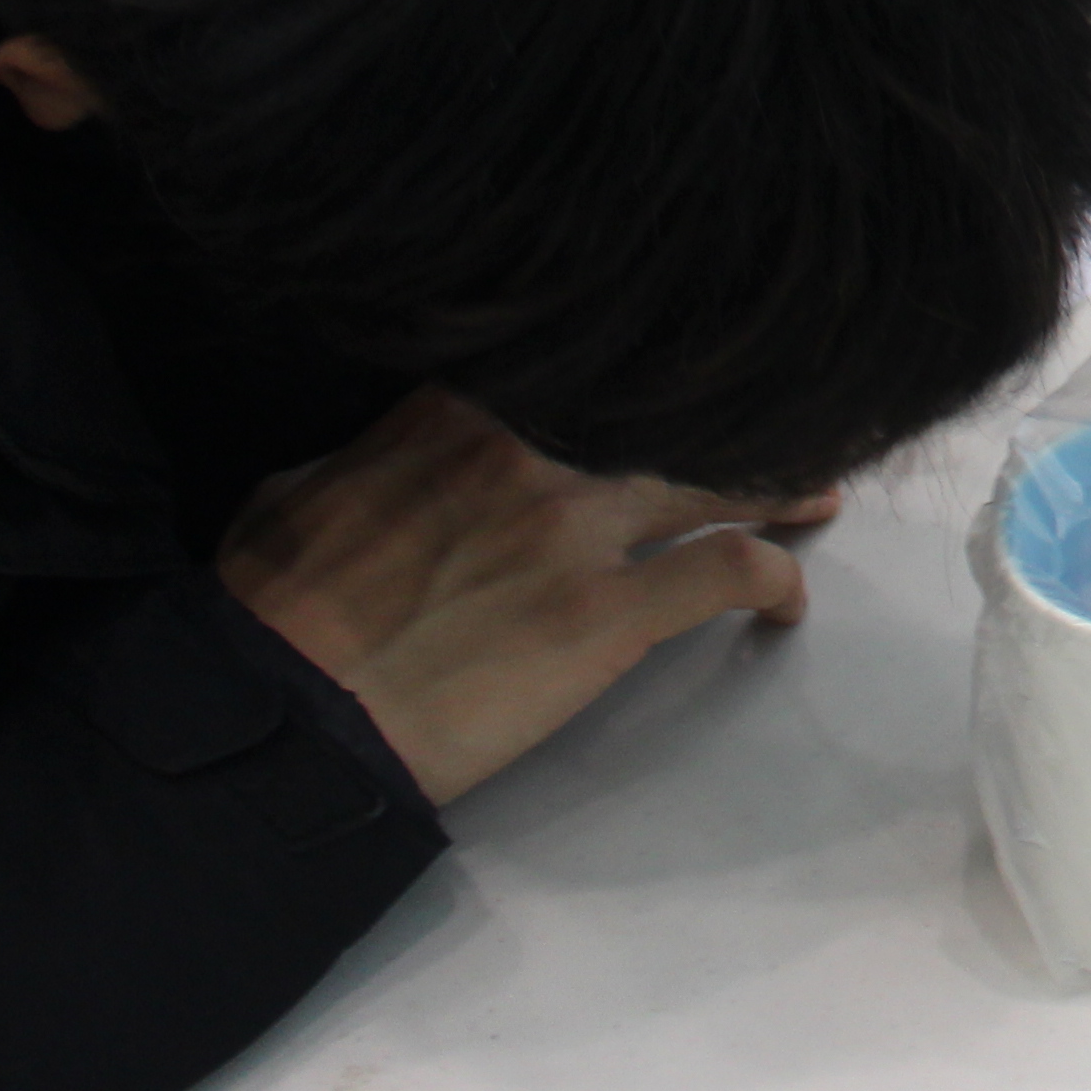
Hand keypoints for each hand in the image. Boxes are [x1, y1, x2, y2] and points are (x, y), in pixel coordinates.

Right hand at [219, 388, 835, 806]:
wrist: (283, 717)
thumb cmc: (271, 614)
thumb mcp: (295, 494)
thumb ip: (367, 456)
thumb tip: (381, 456)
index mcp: (457, 413)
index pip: (587, 373)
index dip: (640, 382)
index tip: (674, 388)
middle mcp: (533, 451)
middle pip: (666, 420)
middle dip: (734, 426)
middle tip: (786, 432)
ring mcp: (576, 529)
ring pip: (715, 482)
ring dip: (777, 489)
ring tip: (819, 497)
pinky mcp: (606, 616)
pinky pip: (724, 574)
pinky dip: (772, 578)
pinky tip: (785, 600)